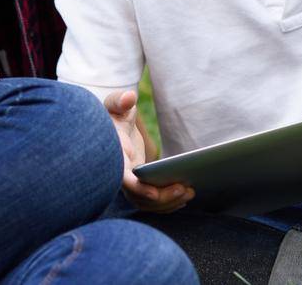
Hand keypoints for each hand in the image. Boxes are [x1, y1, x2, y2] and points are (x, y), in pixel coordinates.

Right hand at [104, 90, 191, 212]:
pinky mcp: (139, 184)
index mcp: (114, 157)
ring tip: (190, 192)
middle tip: (185, 189)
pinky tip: (184, 198)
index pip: (123, 178)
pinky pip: (151, 201)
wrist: (111, 127)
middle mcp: (119, 174)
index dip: (138, 189)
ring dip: (168, 203)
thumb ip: (120, 101)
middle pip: (139, 197)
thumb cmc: (115, 115)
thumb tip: (129, 98)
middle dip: (162, 198)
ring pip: (146, 203)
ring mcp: (129, 182)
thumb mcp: (115, 105)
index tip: (155, 194)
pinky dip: (167, 203)